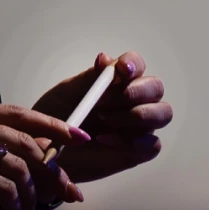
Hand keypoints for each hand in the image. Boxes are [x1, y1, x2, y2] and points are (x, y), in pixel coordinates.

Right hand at [0, 103, 83, 209]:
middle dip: (54, 171)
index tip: (80, 138)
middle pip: (26, 142)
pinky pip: (6, 189)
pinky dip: (14, 208)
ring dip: (32, 199)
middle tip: (69, 194)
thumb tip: (41, 158)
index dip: (52, 125)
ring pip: (20, 169)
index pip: (17, 113)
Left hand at [34, 52, 170, 184]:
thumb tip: (105, 59)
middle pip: (156, 87)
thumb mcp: (67, 93)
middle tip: (104, 102)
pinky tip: (105, 141)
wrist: (46, 148)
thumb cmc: (57, 115)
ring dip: (136, 115)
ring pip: (162, 113)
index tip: (121, 70)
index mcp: (119, 81)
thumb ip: (90, 78)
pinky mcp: (138, 150)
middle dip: (135, 91)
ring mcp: (140, 125)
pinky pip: (153, 144)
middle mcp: (135, 100)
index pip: (137, 64)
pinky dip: (133, 142)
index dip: (133, 64)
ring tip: (103, 120)